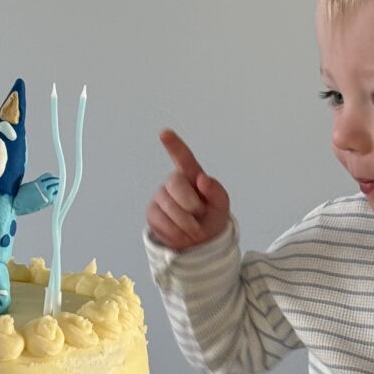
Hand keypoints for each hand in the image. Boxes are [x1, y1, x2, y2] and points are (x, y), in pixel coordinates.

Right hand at [146, 129, 231, 250]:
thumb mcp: (221, 204)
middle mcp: (174, 182)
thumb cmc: (212, 216)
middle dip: (189, 203)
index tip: (164, 132)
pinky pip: (160, 220)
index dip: (173, 144)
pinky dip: (175, 232)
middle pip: (174, 183)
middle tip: (200, 214)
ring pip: (167, 206)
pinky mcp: (152, 212)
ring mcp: (161, 196)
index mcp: (192, 175)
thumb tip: (202, 180)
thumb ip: (216, 191)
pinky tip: (182, 234)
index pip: (182, 157)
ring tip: (194, 228)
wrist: (200, 240)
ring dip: (185, 222)